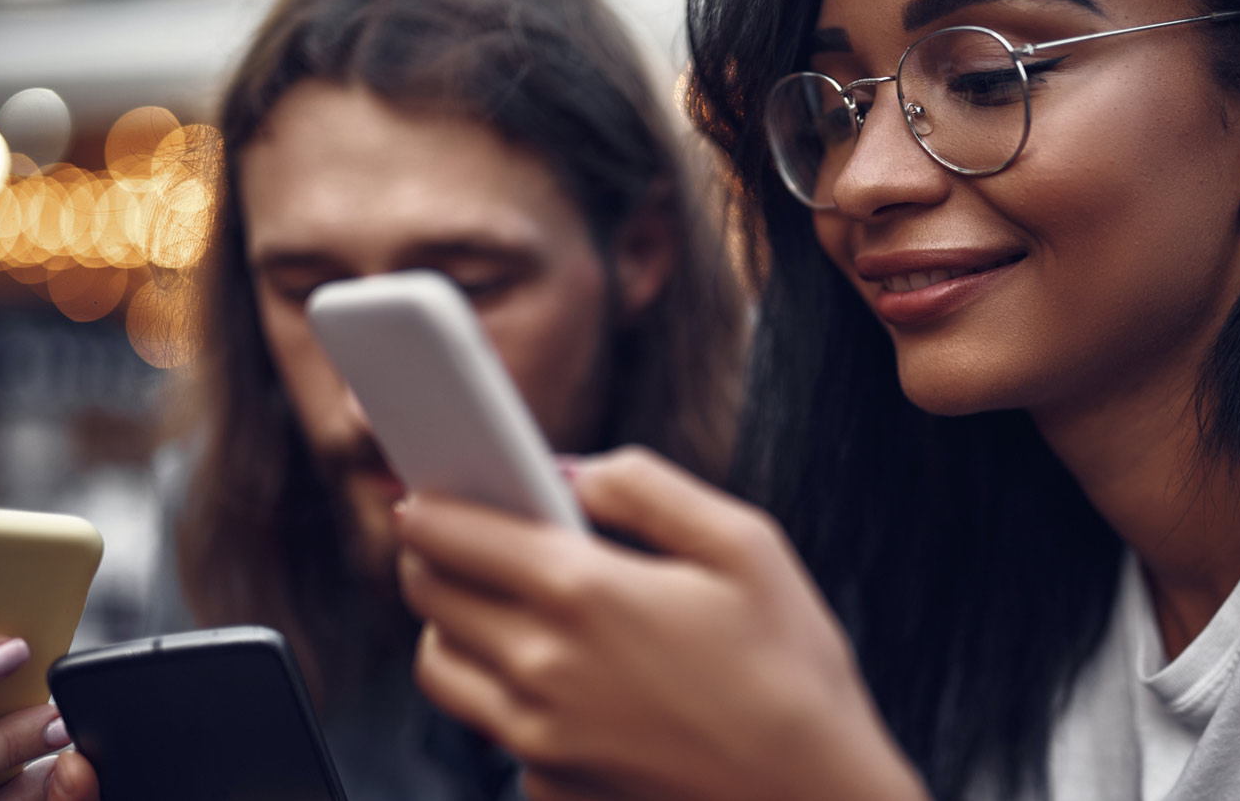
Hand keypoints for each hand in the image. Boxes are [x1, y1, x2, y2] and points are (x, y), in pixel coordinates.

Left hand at [396, 446, 928, 800]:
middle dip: (434, 555)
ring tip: (504, 606)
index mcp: (583, 590)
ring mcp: (538, 736)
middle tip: (468, 538)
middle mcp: (542, 666)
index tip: (425, 489)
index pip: (452, 533)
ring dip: (450, 625)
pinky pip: (491, 728)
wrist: (814, 799)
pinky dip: (505, 697)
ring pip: (439, 665)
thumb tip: (574, 471)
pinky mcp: (551, 785)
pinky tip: (565, 680)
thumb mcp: (744, 543)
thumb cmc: (791, 669)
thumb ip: (645, 487)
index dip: (429, 502)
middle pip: (428, 594)